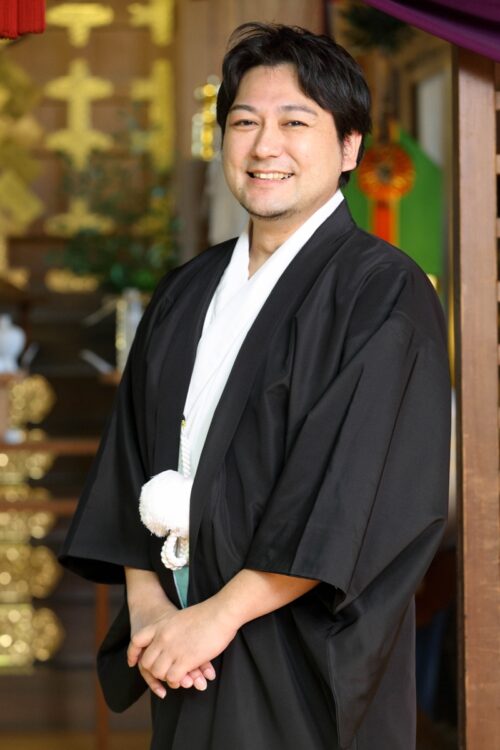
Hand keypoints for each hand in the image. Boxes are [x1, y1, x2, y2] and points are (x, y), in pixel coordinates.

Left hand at [127, 582, 215, 697]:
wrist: (221, 612)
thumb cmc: (207, 614)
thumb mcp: (180, 618)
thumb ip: (171, 630)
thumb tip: (170, 642)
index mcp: (161, 625)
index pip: (137, 640)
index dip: (134, 653)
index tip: (134, 662)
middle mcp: (163, 637)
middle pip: (146, 661)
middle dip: (154, 670)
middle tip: (164, 672)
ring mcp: (173, 649)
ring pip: (158, 672)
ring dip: (166, 678)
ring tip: (176, 676)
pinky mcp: (185, 660)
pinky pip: (172, 678)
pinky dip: (176, 682)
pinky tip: (184, 678)